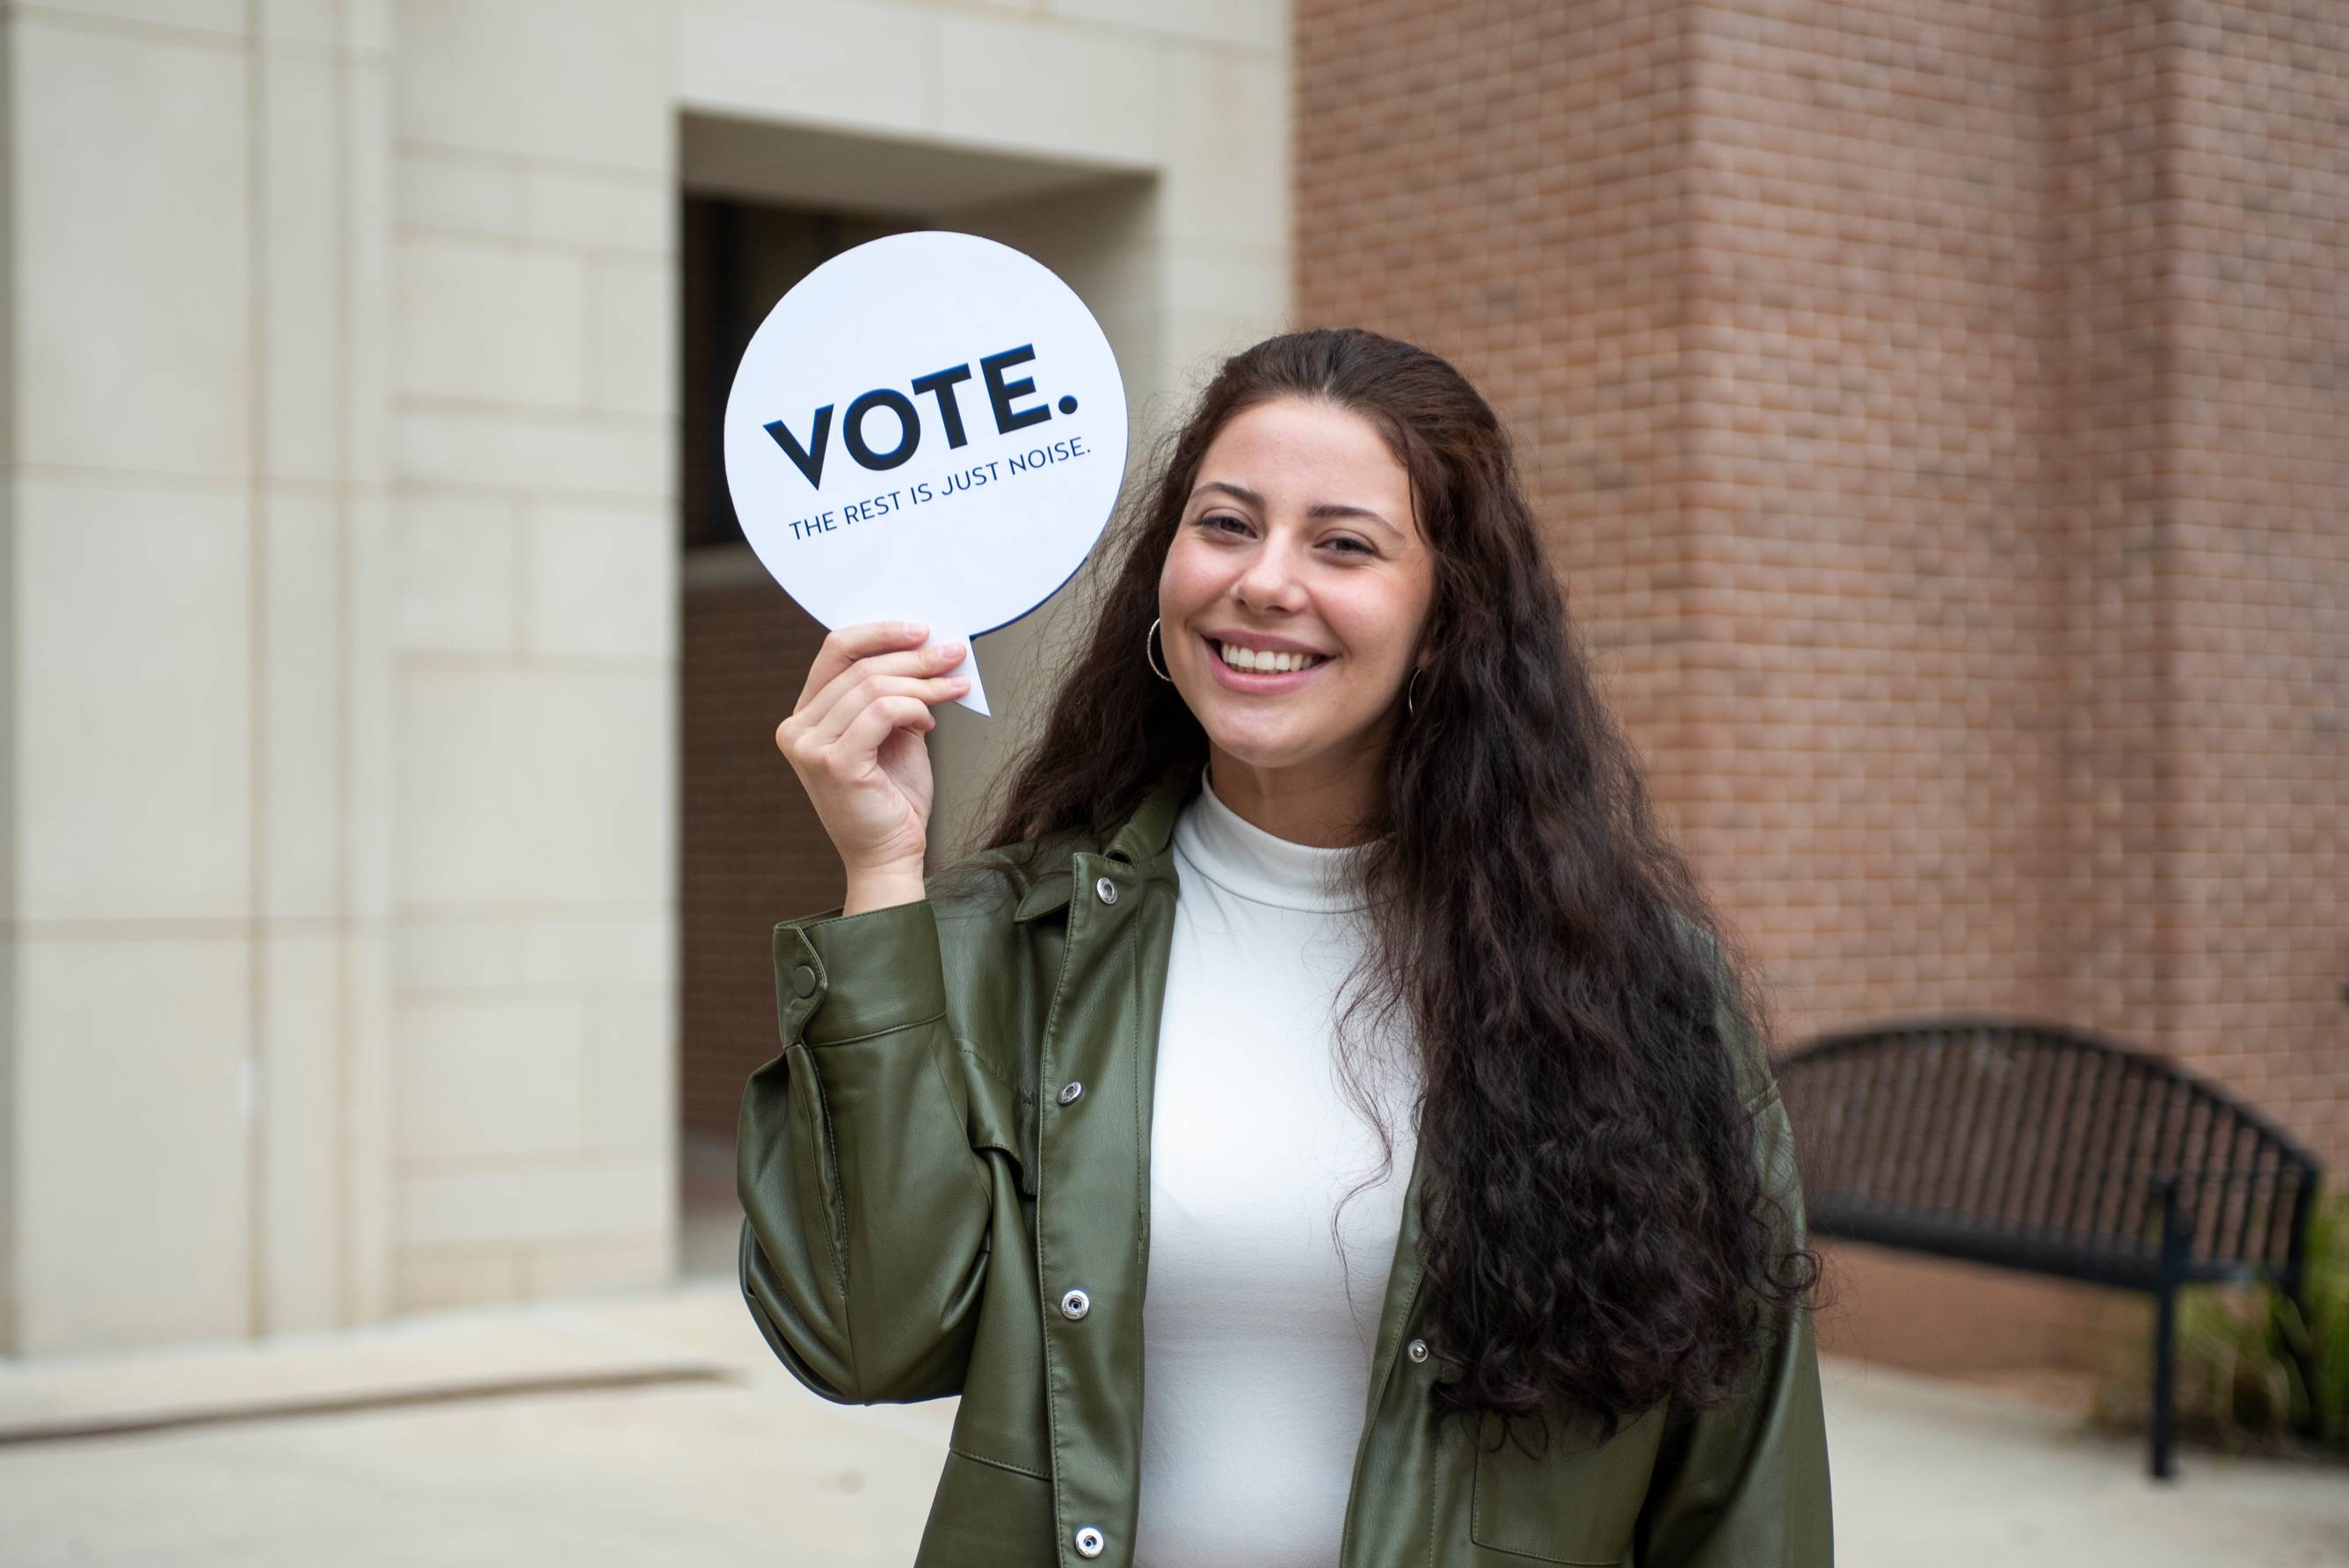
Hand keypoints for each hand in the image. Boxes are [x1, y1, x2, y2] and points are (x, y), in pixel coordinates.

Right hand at [775, 621, 969, 887]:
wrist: (890, 856)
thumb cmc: (893, 800)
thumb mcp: (893, 734)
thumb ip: (894, 695)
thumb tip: (926, 650)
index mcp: (805, 717)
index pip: (836, 652)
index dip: (880, 632)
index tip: (922, 629)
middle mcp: (797, 728)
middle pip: (859, 665)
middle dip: (914, 656)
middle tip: (953, 653)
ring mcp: (809, 746)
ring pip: (873, 686)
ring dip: (923, 681)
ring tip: (954, 687)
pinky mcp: (833, 763)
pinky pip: (883, 711)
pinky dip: (915, 707)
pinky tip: (931, 723)